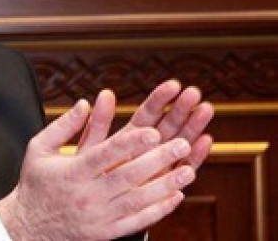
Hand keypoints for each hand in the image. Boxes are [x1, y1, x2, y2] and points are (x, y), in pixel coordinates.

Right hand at [0, 80, 213, 239]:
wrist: (28, 226)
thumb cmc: (36, 182)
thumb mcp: (39, 148)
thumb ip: (63, 126)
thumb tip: (84, 103)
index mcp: (72, 172)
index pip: (105, 154)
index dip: (130, 143)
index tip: (153, 130)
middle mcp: (87, 194)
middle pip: (128, 176)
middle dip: (157, 160)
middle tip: (182, 144)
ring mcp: (98, 216)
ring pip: (137, 200)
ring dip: (165, 185)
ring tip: (188, 170)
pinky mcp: (105, 232)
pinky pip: (137, 221)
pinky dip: (158, 210)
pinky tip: (175, 196)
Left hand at [79, 80, 213, 169]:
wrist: (93, 209)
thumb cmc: (88, 178)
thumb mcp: (90, 148)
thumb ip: (98, 123)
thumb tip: (104, 93)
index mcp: (129, 137)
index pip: (147, 114)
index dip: (160, 99)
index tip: (173, 84)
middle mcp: (148, 148)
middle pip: (167, 124)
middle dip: (181, 108)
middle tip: (194, 92)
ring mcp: (160, 164)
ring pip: (180, 141)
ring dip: (193, 126)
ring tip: (206, 109)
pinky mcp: (169, 182)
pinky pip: (185, 167)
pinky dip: (196, 155)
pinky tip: (206, 140)